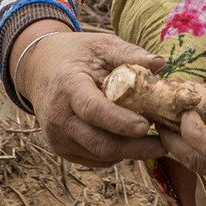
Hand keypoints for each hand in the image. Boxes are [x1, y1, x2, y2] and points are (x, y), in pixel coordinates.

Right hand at [12, 27, 167, 168]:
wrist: (41, 70)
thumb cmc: (78, 56)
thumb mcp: (101, 46)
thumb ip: (129, 54)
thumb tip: (159, 63)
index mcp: (68, 87)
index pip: (93, 110)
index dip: (120, 121)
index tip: (147, 126)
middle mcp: (59, 117)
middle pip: (100, 142)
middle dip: (135, 147)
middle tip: (164, 143)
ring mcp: (58, 137)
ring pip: (101, 155)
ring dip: (129, 151)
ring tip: (154, 141)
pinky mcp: (63, 150)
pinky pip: (96, 159)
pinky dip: (117, 153)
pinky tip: (131, 141)